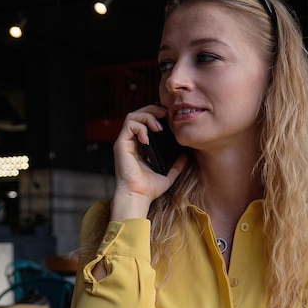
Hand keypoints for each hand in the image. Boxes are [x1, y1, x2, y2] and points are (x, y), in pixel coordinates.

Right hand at [111, 104, 186, 219]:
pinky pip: (129, 125)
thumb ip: (176, 165)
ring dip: (147, 117)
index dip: (156, 115)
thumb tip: (186, 156)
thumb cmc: (149, 189)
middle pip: (138, 114)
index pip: (145, 122)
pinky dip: (140, 127)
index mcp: (140, 146)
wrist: (138, 196)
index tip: (168, 118)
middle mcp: (131, 142)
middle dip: (152, 110)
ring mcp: (125, 142)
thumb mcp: (168, 175)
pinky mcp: (120, 144)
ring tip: (158, 127)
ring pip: (132, 116)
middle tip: (165, 115)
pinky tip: (148, 138)